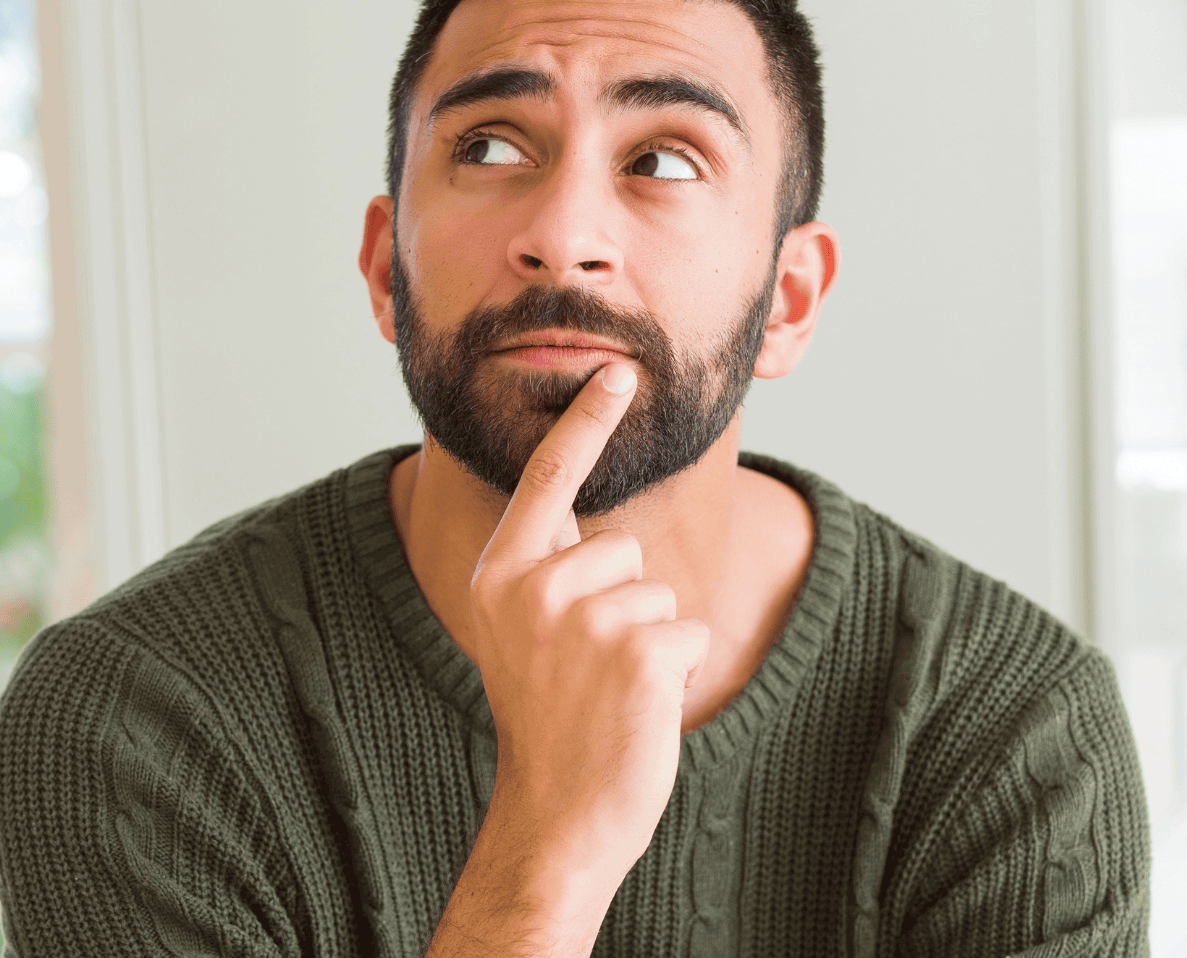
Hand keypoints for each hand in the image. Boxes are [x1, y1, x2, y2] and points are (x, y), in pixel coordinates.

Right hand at [458, 362, 710, 935]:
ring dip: (649, 641)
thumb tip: (589, 524)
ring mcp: (584, 618)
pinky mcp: (638, 651)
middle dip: (623, 602)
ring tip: (606, 692)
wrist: (557, 813)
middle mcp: (532, 587)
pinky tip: (636, 707)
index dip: (584, 422)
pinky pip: (686, 630)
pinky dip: (676, 671)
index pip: (545, 480)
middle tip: (585, 669)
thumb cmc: (549, 720)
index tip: (617, 373)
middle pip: (620, 547)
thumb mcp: (521, 633)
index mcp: (499, 575)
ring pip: (657, 592)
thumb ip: (546, 572)